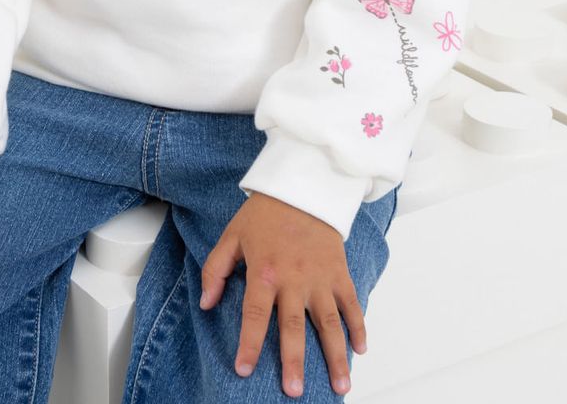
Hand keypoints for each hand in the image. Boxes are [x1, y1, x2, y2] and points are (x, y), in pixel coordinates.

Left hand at [199, 191, 365, 397]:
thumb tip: (206, 303)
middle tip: (294, 390)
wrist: (303, 184)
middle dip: (294, 361)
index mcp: (265, 271)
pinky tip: (360, 351)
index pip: (255, 314)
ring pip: (329, 322)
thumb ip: (216, 269)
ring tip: (340, 386)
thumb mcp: (232, 235)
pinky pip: (351, 303)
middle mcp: (293, 278)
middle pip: (294, 326)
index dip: (249, 344)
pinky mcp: (339, 271)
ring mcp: (320, 277)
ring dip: (335, 356)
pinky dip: (358, 327)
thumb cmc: (266, 212)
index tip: (244, 370)